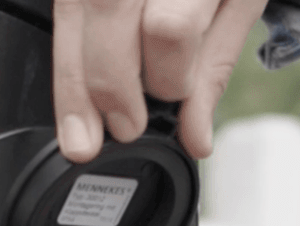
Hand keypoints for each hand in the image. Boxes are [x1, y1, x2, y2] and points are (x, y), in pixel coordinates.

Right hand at [52, 0, 269, 161]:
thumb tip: (195, 136)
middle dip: (113, 85)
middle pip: (108, 13)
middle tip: (127, 125)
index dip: (169, 73)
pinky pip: (61, 18)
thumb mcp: (238, 2)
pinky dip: (66, 60)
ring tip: (81, 138)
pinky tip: (73, 93)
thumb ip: (214, 66)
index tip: (172, 92)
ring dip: (74, 85)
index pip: (169, 27)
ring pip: (71, 15)